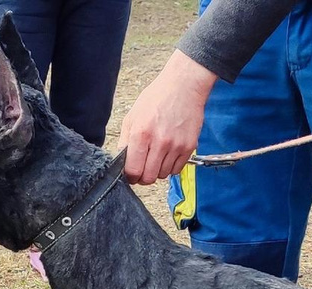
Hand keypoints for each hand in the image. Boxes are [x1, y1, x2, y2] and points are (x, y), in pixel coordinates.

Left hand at [119, 50, 216, 184]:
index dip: (130, 176)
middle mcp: (159, 142)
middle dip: (143, 176)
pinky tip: (168, 153)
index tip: (131, 173)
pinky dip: (171, 166)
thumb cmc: (157, 98)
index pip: (133, 170)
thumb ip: (125, 141)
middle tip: (143, 167)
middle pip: (148, 178)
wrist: (183, 87)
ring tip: (157, 155)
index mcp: (141, 134)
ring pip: (163, 175)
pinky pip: (177, 169)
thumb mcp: (133, 115)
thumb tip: (122, 161)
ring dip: (158, 170)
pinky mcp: (189, 147)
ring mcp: (176, 146)